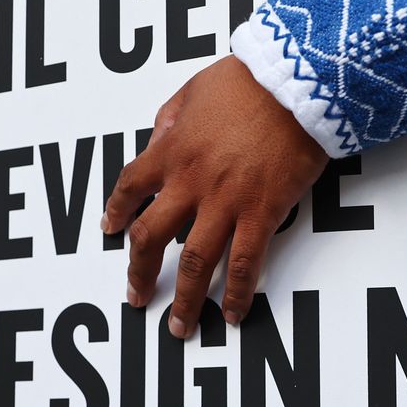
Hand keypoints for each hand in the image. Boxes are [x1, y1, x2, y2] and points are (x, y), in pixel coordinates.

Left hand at [102, 56, 328, 336]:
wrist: (295, 80)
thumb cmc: (250, 80)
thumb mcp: (193, 90)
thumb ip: (170, 118)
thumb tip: (158, 139)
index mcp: (170, 150)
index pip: (131, 188)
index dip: (117, 212)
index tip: (111, 230)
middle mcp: (190, 182)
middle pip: (151, 238)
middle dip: (139, 272)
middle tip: (136, 295)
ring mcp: (225, 202)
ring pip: (194, 262)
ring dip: (184, 299)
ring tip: (179, 326)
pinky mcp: (262, 212)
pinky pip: (245, 263)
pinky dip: (237, 292)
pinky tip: (233, 313)